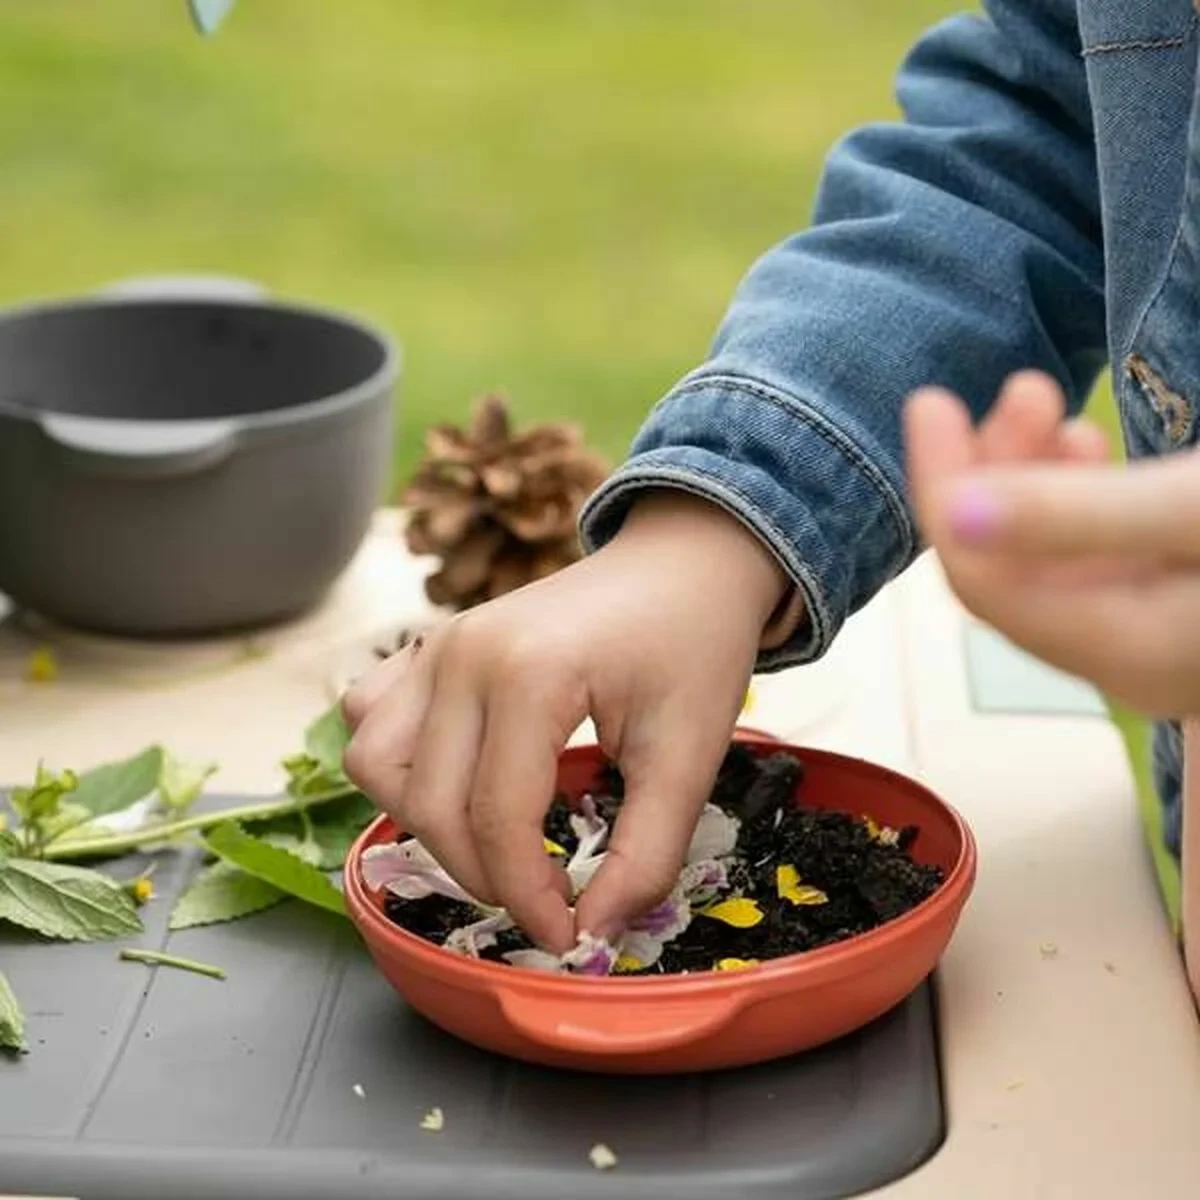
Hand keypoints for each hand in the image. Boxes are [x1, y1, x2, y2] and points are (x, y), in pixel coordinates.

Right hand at [341, 492, 787, 951]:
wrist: (684, 564)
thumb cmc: (693, 647)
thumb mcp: (690, 755)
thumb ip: (646, 853)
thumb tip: (594, 933)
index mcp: (528, 674)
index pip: (496, 821)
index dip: (528, 899)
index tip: (568, 937)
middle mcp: (461, 655)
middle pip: (429, 805)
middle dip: (483, 876)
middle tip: (544, 898)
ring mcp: (437, 645)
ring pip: (375, 764)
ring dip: (423, 823)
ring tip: (494, 842)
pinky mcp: (430, 646)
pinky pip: (370, 717)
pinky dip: (398, 764)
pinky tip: (456, 778)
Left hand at [905, 369, 1199, 716]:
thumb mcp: (1193, 511)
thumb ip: (1076, 518)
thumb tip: (951, 514)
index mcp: (1124, 652)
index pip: (983, 579)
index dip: (944, 489)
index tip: (930, 403)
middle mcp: (1126, 657)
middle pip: (1009, 568)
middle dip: (990, 473)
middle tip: (1015, 389)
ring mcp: (1147, 632)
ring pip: (1047, 555)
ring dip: (1030, 475)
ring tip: (1040, 395)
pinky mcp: (1170, 600)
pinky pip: (1092, 553)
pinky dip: (1076, 496)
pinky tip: (1079, 442)